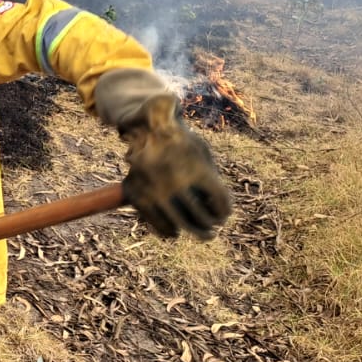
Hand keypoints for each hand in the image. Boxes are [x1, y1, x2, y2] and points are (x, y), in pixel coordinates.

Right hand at [121, 94, 233, 238]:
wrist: (146, 127)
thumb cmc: (181, 141)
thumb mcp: (203, 153)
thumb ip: (211, 181)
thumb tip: (217, 213)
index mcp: (198, 170)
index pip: (219, 201)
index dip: (224, 211)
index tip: (224, 214)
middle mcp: (175, 182)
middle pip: (201, 218)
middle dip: (210, 225)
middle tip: (213, 229)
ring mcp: (154, 190)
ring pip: (179, 223)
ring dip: (192, 231)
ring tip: (200, 233)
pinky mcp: (137, 195)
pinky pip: (155, 222)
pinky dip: (167, 230)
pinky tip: (174, 232)